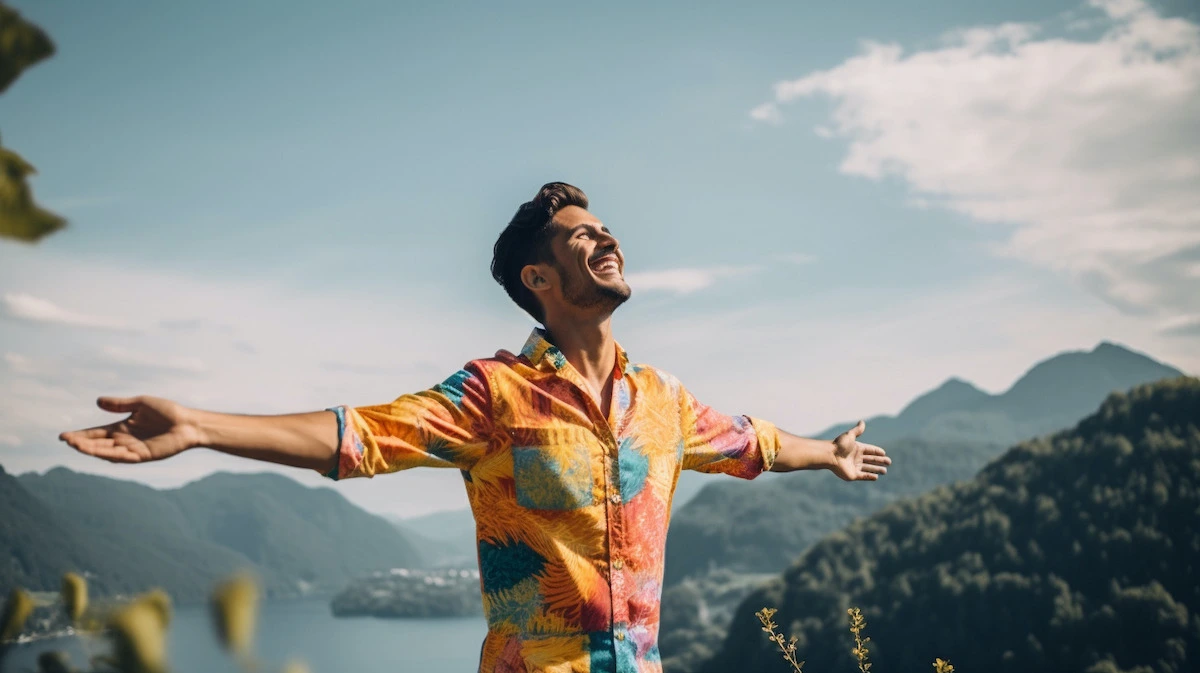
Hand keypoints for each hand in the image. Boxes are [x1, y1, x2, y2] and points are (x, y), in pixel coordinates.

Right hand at [59, 396, 201, 462]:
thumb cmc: (167, 411)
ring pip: (108, 452)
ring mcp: (133, 449)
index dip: (81, 435)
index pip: (96, 433)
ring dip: (92, 450)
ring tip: (77, 446)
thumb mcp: (140, 404)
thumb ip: (120, 404)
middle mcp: (124, 440)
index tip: (64, 436)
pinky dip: (112, 455)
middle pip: (98, 444)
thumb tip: (98, 401)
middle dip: (82, 443)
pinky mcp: (143, 456)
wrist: (188, 422)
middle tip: (67, 441)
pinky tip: (100, 453)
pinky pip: (124, 457)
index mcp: (122, 428)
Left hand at [830, 420, 890, 481]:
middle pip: (871, 460)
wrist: (830, 455)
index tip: (884, 453)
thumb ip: (858, 430)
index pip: (870, 450)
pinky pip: (863, 476)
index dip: (877, 452)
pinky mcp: (852, 475)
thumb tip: (862, 421)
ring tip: (885, 471)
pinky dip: (870, 477)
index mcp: (857, 449)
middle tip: (889, 462)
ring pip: (868, 469)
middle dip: (880, 461)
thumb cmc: (839, 445)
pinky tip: (876, 477)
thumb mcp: (850, 435)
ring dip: (877, 470)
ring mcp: (854, 467)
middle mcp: (856, 458)